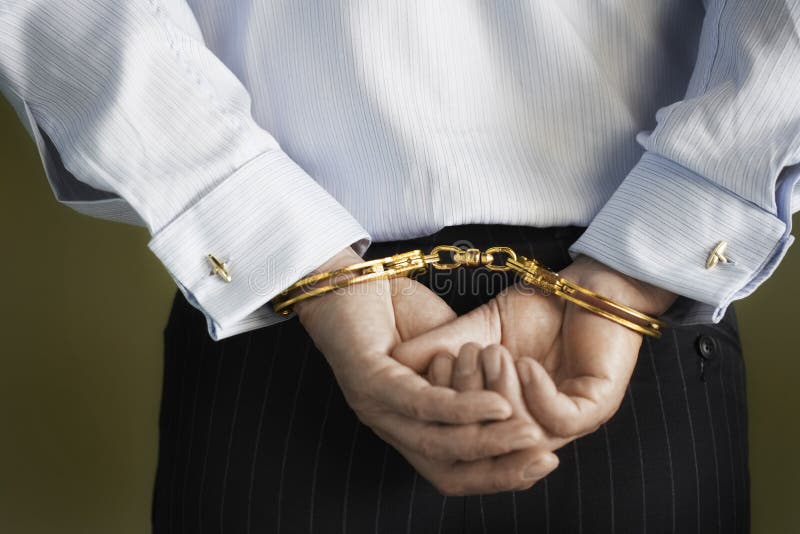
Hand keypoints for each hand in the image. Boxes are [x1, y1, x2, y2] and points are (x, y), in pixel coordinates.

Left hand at [295, 247, 554, 494]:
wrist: (349, 278)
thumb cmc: (397, 314)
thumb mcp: (449, 352)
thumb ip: (475, 382)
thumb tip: (516, 406)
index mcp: (408, 426)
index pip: (455, 470)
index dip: (500, 473)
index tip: (546, 462)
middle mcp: (390, 426)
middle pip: (447, 470)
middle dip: (500, 469)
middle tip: (546, 458)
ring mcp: (374, 407)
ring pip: (436, 442)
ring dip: (487, 442)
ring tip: (529, 434)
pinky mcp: (367, 380)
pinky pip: (419, 403)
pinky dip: (461, 408)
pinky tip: (496, 405)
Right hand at [395, 255, 676, 445]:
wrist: (586, 284)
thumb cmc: (534, 310)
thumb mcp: (475, 333)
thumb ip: (439, 352)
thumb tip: (394, 367)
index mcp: (507, 419)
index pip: (471, 444)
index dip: (444, 421)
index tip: (427, 381)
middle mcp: (538, 430)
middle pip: (493, 449)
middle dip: (466, 409)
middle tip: (456, 365)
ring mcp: (570, 422)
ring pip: (524, 435)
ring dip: (500, 394)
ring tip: (491, 354)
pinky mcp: (598, 406)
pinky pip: (560, 418)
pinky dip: (535, 393)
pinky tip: (523, 363)